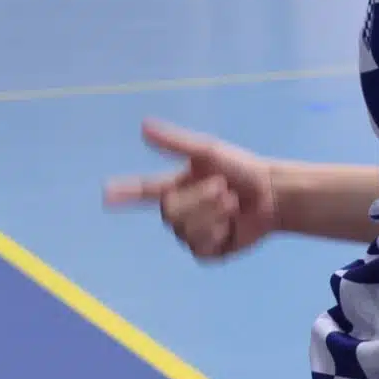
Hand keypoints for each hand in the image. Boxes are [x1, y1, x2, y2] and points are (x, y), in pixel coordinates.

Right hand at [104, 121, 278, 259]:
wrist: (274, 195)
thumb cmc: (241, 169)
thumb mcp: (208, 151)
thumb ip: (175, 143)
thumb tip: (143, 127)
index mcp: (175, 186)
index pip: (142, 191)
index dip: (123, 193)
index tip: (105, 194)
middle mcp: (180, 210)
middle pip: (169, 212)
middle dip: (199, 200)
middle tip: (223, 189)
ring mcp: (192, 232)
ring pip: (183, 231)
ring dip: (211, 215)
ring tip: (231, 204)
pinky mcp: (208, 251)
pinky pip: (198, 247)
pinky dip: (216, 233)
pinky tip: (230, 226)